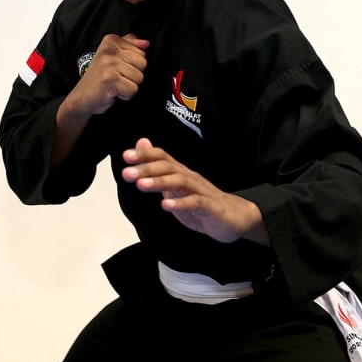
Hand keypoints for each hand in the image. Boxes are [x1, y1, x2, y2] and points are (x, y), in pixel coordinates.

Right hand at [64, 33, 148, 116]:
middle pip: (143, 64)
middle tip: (117, 77)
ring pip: (139, 77)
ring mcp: (109, 64)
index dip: (133, 64)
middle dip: (133, 75)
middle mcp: (110, 50)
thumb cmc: (100, 77)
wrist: (82, 97)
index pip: (142, 52)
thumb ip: (130, 45)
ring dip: (129, 85)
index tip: (118, 68)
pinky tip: (113, 92)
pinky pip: (133, 89)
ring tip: (115, 84)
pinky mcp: (110, 79)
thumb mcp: (113, 56)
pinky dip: (125, 95)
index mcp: (111, 40)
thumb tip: (146, 43)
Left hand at [121, 138, 268, 245]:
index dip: (145, 155)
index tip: (125, 156)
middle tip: (127, 173)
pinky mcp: (211, 207)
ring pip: (180, 182)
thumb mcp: (175, 188)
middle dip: (146, 169)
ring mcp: (201, 191)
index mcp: (181, 173)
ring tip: (141, 186)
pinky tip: (166, 206)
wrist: (235, 218)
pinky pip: (195, 202)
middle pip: (168, 167)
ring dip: (160, 182)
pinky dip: (180, 204)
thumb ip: (157, 168)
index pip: (163, 157)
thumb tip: (141, 144)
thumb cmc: (202, 203)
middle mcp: (190, 178)